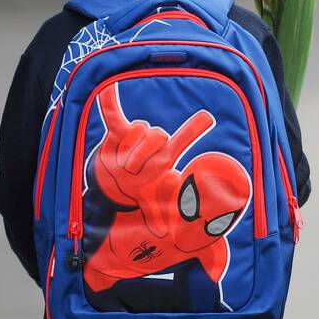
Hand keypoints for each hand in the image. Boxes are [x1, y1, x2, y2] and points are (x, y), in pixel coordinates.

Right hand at [94, 84, 213, 235]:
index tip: (208, 116)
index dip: (194, 128)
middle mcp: (153, 142)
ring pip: (137, 130)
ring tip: (123, 164)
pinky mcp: (116, 132)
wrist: (114, 184)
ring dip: (129, 148)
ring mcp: (135, 135)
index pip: (181, 140)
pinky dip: (109, 100)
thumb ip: (156, 215)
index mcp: (163, 157)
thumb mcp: (149, 202)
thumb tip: (164, 233)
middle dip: (143, 155)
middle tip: (133, 171)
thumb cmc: (138, 189)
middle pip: (155, 135)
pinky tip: (110, 86)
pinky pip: (112, 112)